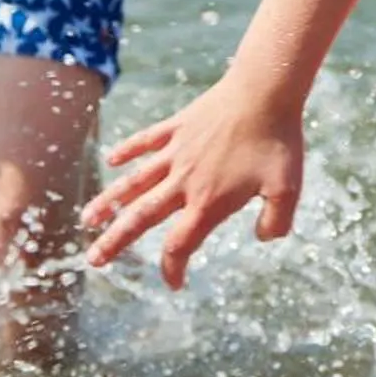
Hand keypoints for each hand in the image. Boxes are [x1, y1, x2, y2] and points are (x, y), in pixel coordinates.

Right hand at [81, 73, 304, 287]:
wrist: (265, 92)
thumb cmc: (278, 141)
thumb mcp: (288, 189)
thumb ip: (276, 220)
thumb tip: (264, 238)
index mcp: (208, 202)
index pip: (179, 245)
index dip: (173, 268)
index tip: (173, 284)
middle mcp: (184, 181)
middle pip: (140, 217)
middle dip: (115, 241)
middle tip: (93, 260)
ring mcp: (176, 152)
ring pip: (134, 182)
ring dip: (109, 202)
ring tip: (87, 219)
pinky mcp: (177, 127)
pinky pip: (145, 141)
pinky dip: (127, 150)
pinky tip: (112, 160)